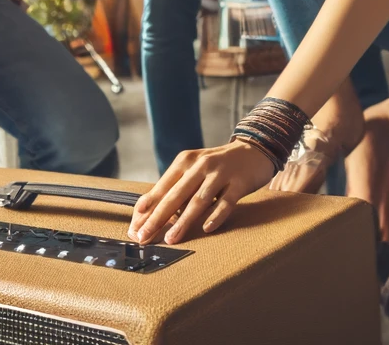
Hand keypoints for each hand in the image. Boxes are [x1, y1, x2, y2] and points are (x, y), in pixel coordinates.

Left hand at [129, 140, 273, 245]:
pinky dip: (216, 216)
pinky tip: (207, 228)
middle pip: (176, 195)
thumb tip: (149, 215)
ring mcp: (221, 173)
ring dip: (183, 221)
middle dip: (158, 218)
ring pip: (199, 200)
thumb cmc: (218, 166)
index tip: (135, 228)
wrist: (253, 150)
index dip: (147, 209)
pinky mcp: (239, 182)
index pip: (162, 188)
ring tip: (171, 238)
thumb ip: (175, 189)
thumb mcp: (194, 170)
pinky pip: (226, 202)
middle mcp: (201, 165)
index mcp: (185, 161)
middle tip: (144, 236)